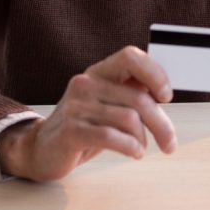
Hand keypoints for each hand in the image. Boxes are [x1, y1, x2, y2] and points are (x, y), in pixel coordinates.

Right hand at [0, 46, 176, 180]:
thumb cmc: (82, 127)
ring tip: (140, 148)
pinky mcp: (71, 131)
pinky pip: (111, 137)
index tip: (166, 96)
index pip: (130, 57)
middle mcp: (86, 84)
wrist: (40, 148)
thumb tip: (166, 92)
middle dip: (161, 124)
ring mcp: (76, 106)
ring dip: (143, 139)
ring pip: (129, 119)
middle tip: (169, 143)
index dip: (155, 73)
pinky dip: (130, 147)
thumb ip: (130, 94)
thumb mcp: (106, 105)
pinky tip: (133, 153)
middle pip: (138, 98)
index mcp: (98, 72)